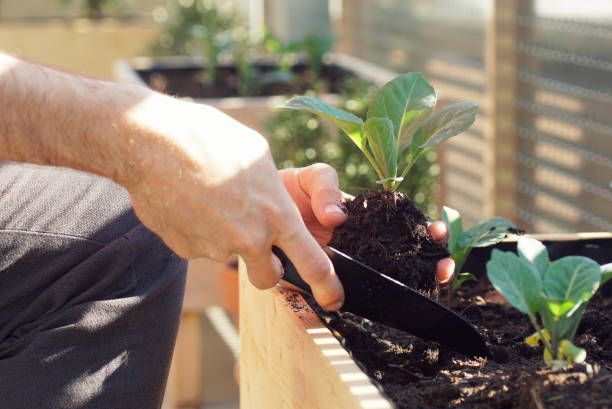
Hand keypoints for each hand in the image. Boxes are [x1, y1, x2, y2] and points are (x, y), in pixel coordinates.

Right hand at [124, 97, 343, 309]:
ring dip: (226, 238)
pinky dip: (199, 231)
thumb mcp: (258, 155)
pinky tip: (189, 202)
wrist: (154, 144)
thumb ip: (275, 192)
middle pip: (269, 278)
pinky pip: (200, 246)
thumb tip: (276, 209)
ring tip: (211, 200)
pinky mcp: (186, 249)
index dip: (327, 287)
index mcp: (277, 215)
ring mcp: (215, 248)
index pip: (313, 265)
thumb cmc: (211, 139)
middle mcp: (250, 239)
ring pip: (229, 255)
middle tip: (256, 244)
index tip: (333, 300)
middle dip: (268, 269)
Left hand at [279, 164, 454, 284]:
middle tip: (445, 266)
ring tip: (434, 280)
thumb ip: (325, 189)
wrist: (254, 212)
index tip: (438, 232)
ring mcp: (346, 260)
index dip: (423, 227)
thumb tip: (337, 218)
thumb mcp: (308, 178)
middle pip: (403, 252)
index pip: (401, 220)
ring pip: (384, 274)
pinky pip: (352, 288)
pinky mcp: (326, 276)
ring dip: (412, 279)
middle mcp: (360, 239)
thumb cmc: (285, 189)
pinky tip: (391, 299)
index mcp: (362, 214)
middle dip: (430, 259)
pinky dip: (373, 295)